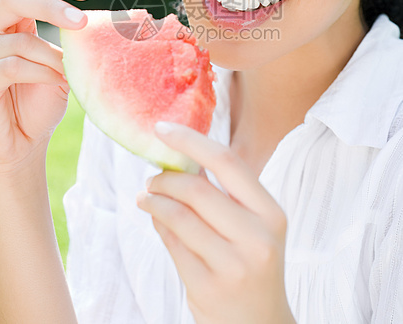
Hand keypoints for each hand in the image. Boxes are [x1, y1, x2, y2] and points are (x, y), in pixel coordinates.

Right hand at [0, 0, 93, 172]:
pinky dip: (39, 73)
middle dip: (52, 6)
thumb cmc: (42, 102)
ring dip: (51, 59)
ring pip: (20, 40)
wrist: (23, 143)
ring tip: (64, 74)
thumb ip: (76, 42)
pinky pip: (12, 65)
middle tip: (82, 22)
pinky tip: (53, 82)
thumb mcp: (64, 65)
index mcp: (16, 19)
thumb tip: (123, 20)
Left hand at [136, 122, 295, 323]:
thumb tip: (182, 155)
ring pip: (178, 217)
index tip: (162, 129)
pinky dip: (157, 225)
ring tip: (146, 198)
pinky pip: (171, 244)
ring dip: (153, 201)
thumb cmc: (253, 264)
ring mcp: (233, 266)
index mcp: (271, 213)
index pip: (227, 162)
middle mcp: (257, 238)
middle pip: (197, 189)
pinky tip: (155, 220)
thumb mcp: (254, 226)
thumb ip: (226, 193)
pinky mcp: (207, 288)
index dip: (191, 140)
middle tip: (151, 178)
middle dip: (165, 178)